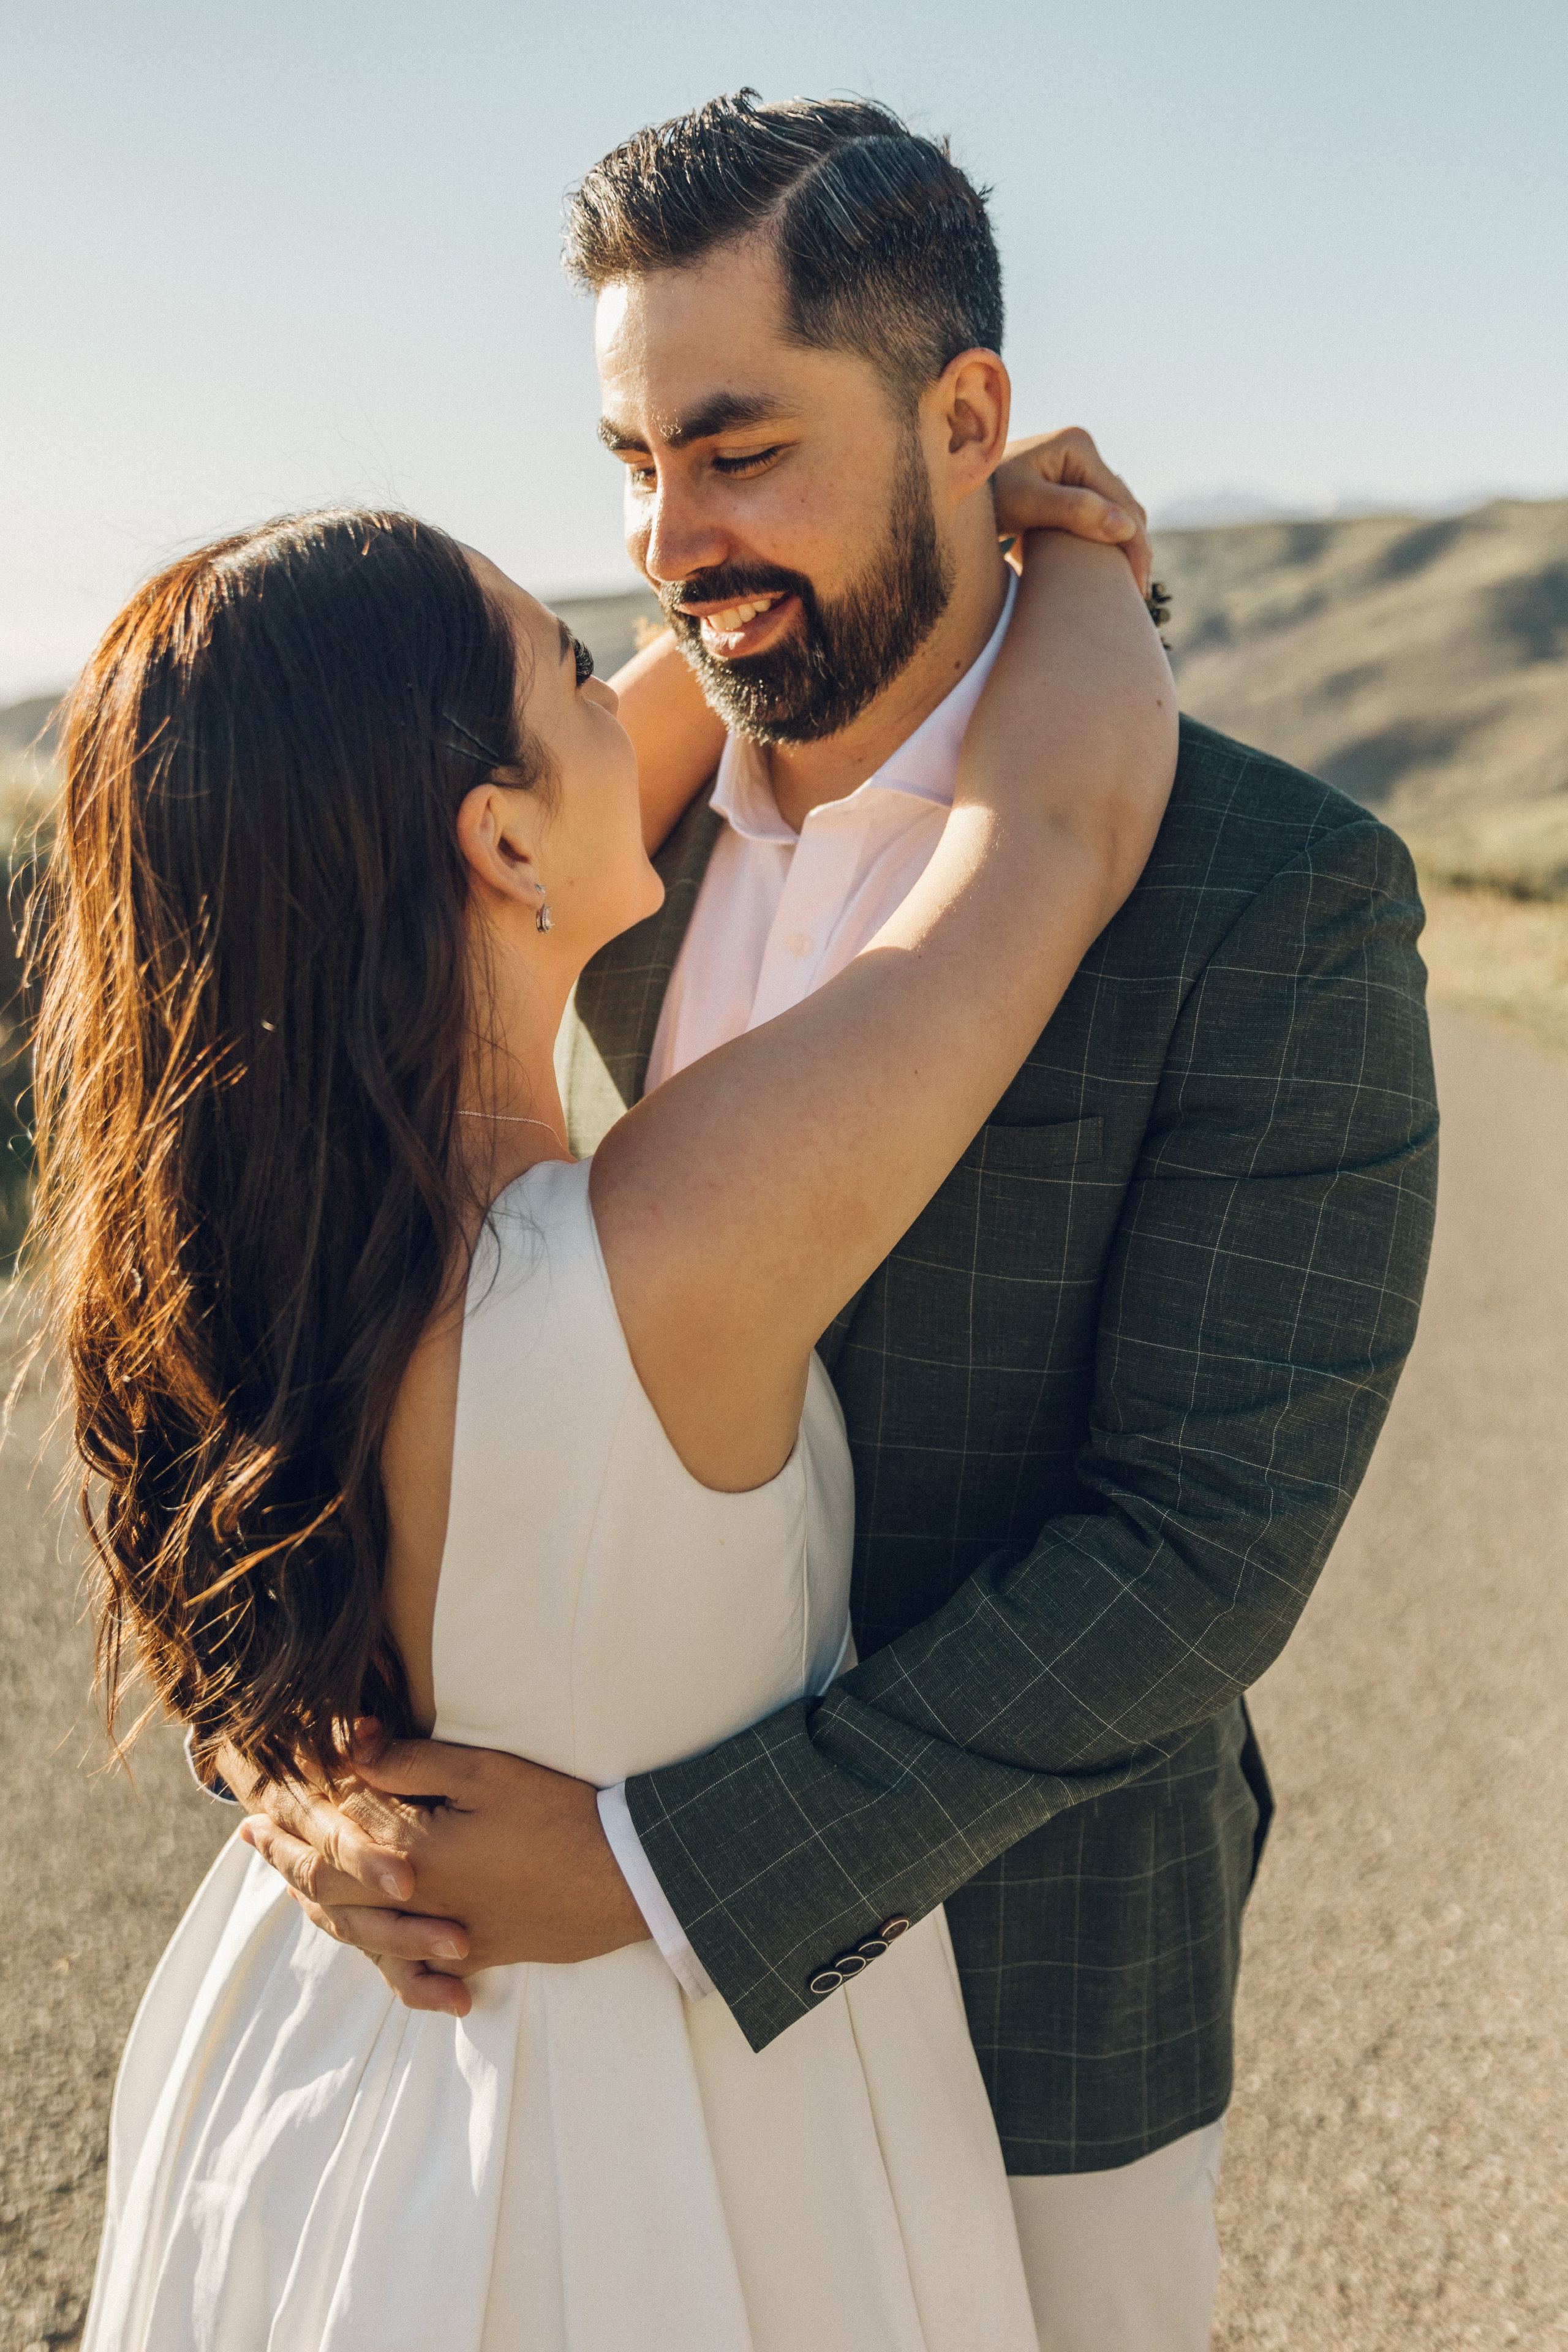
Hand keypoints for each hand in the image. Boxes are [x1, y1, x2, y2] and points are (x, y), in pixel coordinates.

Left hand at [235, 1727, 649, 2015]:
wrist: (629, 1881)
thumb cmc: (560, 1817)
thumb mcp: (487, 1774)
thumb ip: (413, 1763)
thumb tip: (351, 1746)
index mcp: (416, 1861)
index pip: (327, 1854)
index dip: (283, 1837)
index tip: (249, 1817)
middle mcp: (422, 1910)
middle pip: (334, 1900)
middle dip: (288, 1870)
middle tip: (256, 1846)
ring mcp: (453, 1941)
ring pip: (366, 1936)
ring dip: (324, 1910)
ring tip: (298, 1891)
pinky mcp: (485, 1955)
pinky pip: (410, 1967)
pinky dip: (377, 1954)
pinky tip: (373, 1946)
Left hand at [991, 427, 1151, 595]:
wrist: (951, 492)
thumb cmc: (982, 495)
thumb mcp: (1025, 503)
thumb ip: (1073, 511)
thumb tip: (1125, 528)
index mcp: (1078, 447)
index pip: (1120, 500)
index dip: (1135, 544)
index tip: (1137, 585)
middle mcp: (1082, 454)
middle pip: (1124, 506)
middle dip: (1134, 548)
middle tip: (1138, 592)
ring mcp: (1074, 471)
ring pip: (1114, 513)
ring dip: (1122, 547)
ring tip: (1127, 586)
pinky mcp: (1065, 489)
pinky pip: (1096, 517)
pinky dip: (1103, 542)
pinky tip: (1105, 570)